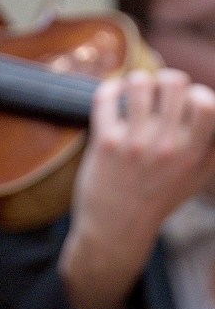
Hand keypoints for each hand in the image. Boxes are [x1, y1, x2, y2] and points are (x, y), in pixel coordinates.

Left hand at [60, 69, 214, 308]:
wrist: (117, 228)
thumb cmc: (159, 195)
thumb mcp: (197, 175)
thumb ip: (210, 143)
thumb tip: (210, 103)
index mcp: (194, 155)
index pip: (207, 104)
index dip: (197, 92)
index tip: (187, 101)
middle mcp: (167, 148)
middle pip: (173, 83)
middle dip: (167, 79)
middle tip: (160, 92)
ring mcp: (135, 144)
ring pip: (138, 83)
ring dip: (137, 80)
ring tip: (136, 91)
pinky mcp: (105, 142)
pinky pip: (105, 96)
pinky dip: (109, 87)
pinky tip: (114, 94)